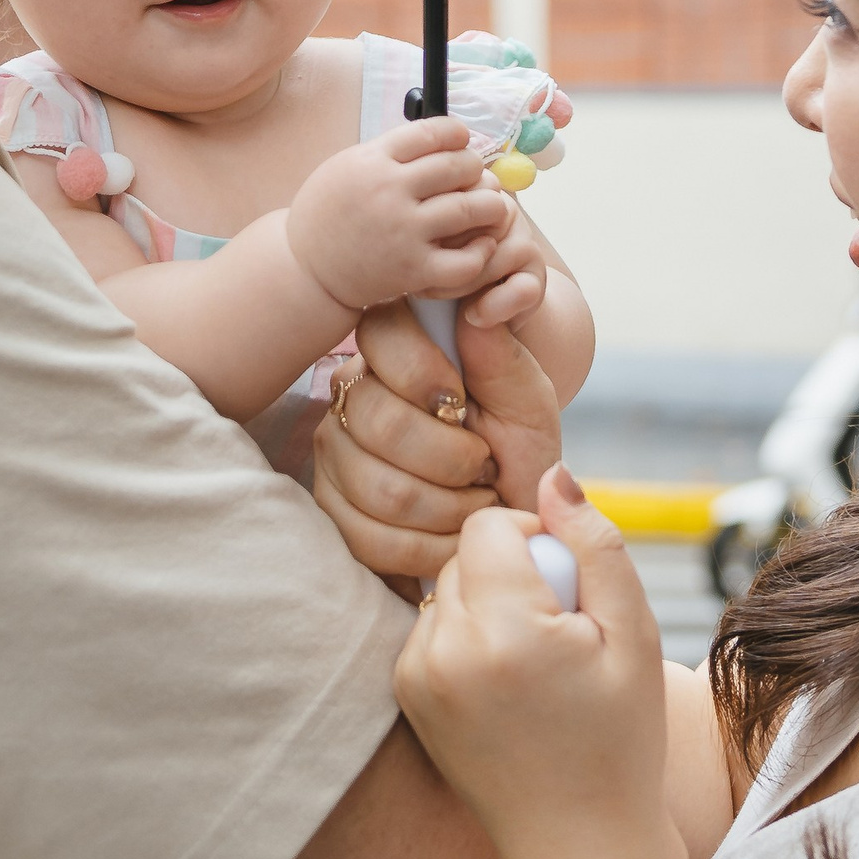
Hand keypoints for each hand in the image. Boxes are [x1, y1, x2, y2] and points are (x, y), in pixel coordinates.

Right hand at [284, 120, 513, 317]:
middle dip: (474, 167)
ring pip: (469, 208)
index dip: (455, 132)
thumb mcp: (346, 167)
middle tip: (474, 175)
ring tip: (490, 206)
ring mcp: (403, 232)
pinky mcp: (412, 271)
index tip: (461, 139)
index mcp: (372, 161)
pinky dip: (481, 251)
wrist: (306, 269)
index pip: (430, 132)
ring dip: (490, 204)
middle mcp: (389, 192)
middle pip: (456, 166)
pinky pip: (465, 261)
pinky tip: (481, 244)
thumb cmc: (329, 214)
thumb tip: (438, 136)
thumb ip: (388, 152)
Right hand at [313, 298, 562, 580]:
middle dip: (454, 458)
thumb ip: (501, 356)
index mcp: (396, 347)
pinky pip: (372, 539)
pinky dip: (430, 549)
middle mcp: (352, 392)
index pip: (381, 335)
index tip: (466, 405)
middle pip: (381, 423)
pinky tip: (453, 538)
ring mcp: (334, 453)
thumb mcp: (526, 400)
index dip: (427, 376)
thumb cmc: (517, 445)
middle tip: (485, 465)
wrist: (511, 510)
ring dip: (451, 508)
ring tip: (476, 501)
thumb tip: (474, 309)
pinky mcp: (332, 510)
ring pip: (382, 489)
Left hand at [396, 470, 670, 858]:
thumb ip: (595, 542)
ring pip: (447, 586)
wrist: (576, 846)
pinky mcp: (405, 693)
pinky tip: (507, 685)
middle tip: (561, 635)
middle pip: (465, 552)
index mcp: (501, 632)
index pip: (488, 526)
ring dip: (489, 602)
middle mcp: (442, 650)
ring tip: (536, 664)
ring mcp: (415, 676)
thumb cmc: (620, 741)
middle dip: (514, 573)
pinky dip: (467, 636)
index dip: (537, 541)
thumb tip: (552, 473)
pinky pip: (434, 625)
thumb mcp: (634, 636)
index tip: (571, 590)